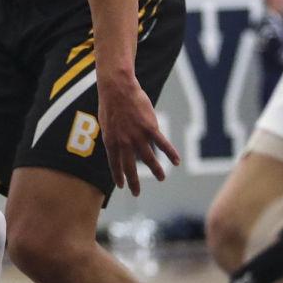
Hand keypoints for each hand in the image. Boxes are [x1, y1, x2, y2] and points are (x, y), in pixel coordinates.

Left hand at [98, 75, 178, 196]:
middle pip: (130, 167)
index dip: (118, 176)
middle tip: (136, 193)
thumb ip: (113, 137)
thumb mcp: (106, 124)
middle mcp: (124, 142)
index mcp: (111, 141)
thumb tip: (117, 146)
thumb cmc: (110, 103)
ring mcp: (137, 135)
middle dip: (133, 182)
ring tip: (161, 178)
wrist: (118, 89)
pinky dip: (170, 153)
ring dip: (156, 170)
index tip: (122, 186)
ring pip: (148, 158)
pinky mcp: (150, 127)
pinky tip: (176, 161)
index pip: (114, 164)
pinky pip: (162, 143)